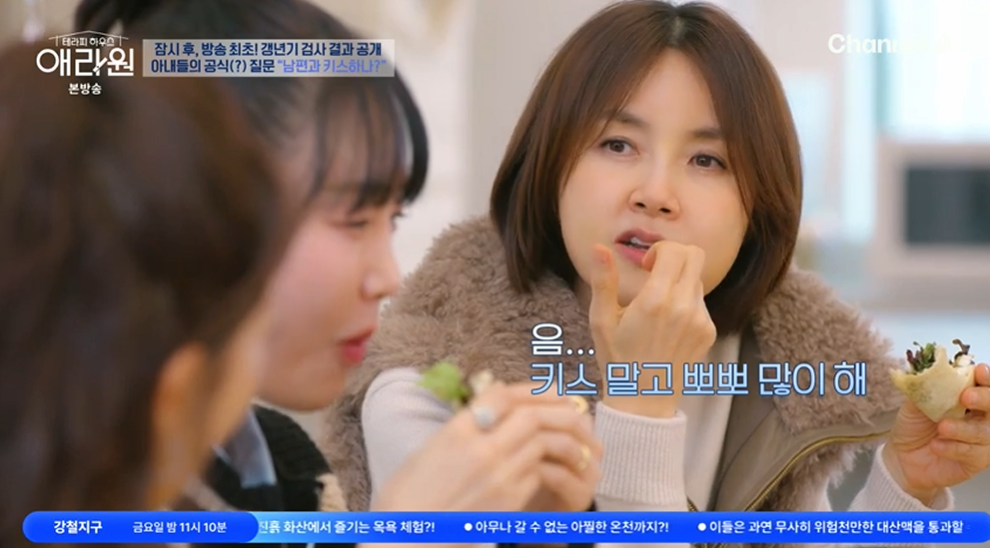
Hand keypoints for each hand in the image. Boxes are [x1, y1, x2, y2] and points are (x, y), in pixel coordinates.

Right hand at [372, 382, 600, 511]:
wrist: (405, 538)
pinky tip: (550, 460)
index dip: (523, 389)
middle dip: (552, 406)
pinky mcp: (509, 503)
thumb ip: (462, 425)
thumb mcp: (427, 448)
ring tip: (572, 430)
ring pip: (540, 442)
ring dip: (558, 434)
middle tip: (566, 403)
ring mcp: (498, 478)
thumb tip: (489, 406)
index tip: (536, 391)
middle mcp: (480, 451)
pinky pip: (537, 472)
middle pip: (529, 416)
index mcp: (455, 432)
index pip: (500, 396)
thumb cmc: (406, 495)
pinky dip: (546, 462)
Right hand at [588, 241, 715, 417]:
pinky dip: (686, 303)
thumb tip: (599, 248)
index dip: (659, 249)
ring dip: (679, 281)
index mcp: (656, 300)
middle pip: (695, 256)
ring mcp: (700, 320)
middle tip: (656, 273)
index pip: (675, 251)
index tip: (646, 265)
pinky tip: (667, 324)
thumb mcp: (601, 320)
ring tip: (658, 306)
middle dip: (675, 256)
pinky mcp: (708, 332)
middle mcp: (684, 307)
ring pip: (697, 280)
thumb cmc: (617, 359)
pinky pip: (701, 303)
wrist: (643, 399)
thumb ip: (604, 280)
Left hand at [885, 363, 989, 504]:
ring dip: (964, 428)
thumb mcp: (914, 404)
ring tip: (942, 426)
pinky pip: (974, 454)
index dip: (986, 378)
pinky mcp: (976, 461)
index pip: (984, 384)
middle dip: (985, 398)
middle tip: (966, 397)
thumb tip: (926, 370)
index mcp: (967, 397)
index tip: (979, 371)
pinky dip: (955, 448)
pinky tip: (938, 445)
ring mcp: (980, 439)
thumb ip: (925, 388)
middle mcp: (979, 417)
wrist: (902, 457)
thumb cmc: (913, 427)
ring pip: (986, 432)